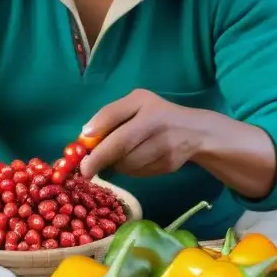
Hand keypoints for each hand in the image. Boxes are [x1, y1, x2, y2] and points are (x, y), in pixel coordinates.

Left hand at [78, 89, 206, 178]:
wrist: (195, 132)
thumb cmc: (157, 114)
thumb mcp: (136, 103)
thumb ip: (110, 114)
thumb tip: (85, 135)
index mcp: (145, 105)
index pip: (114, 118)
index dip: (95, 134)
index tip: (81, 147)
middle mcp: (157, 125)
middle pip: (121, 146)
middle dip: (99, 160)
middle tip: (86, 170)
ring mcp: (165, 147)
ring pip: (128, 164)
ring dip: (116, 165)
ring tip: (118, 157)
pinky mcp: (168, 166)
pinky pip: (139, 173)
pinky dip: (130, 171)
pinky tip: (134, 161)